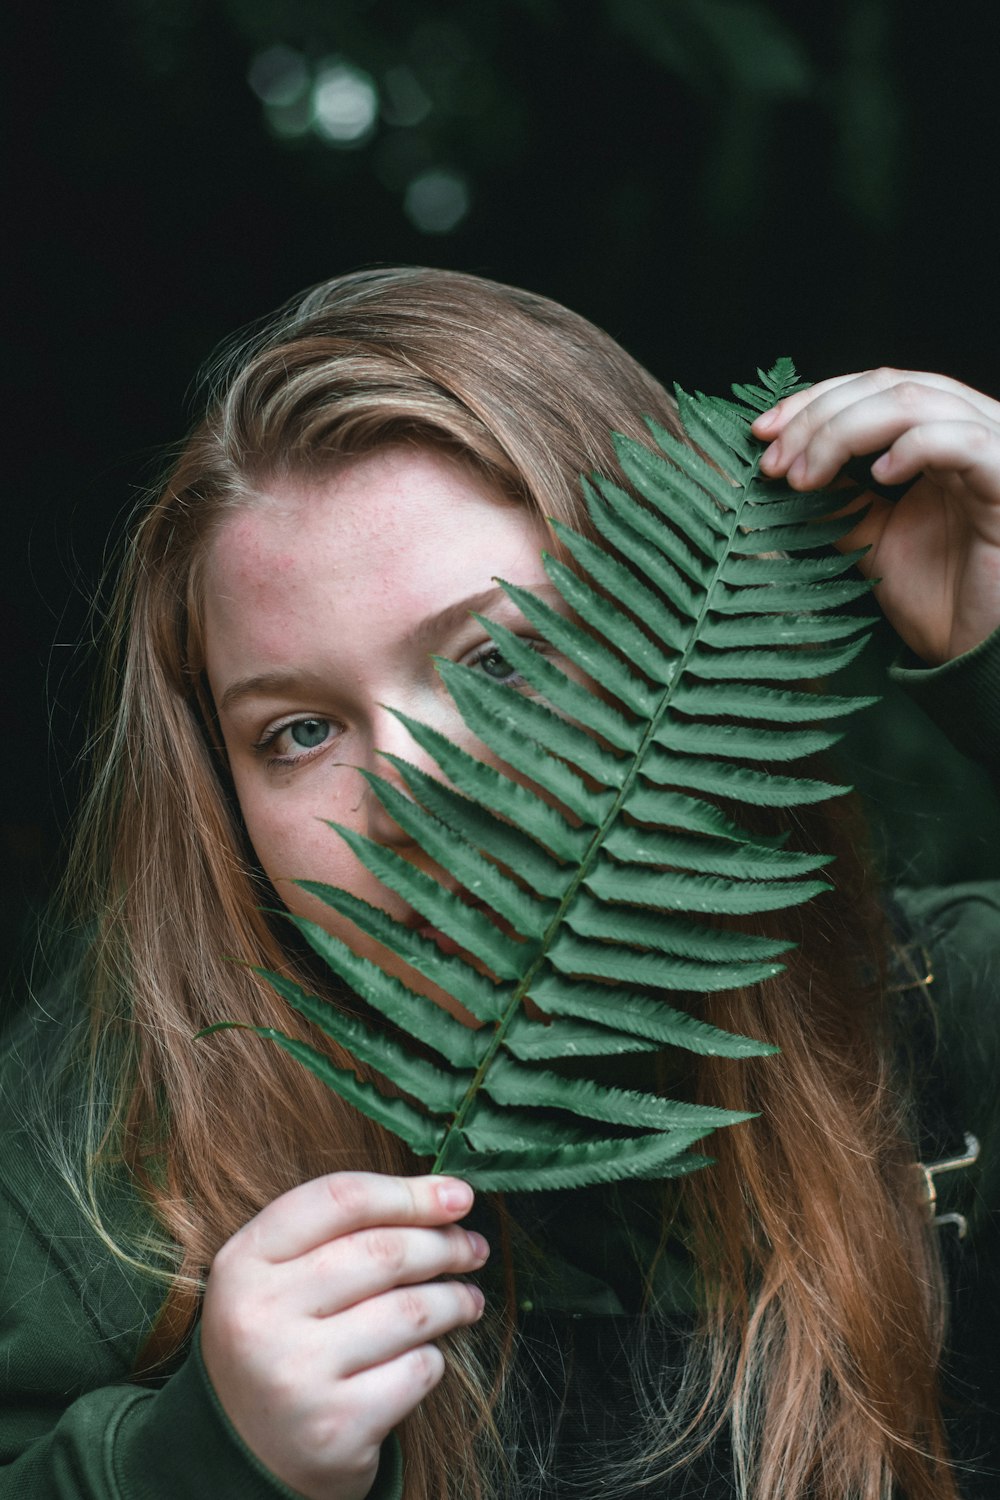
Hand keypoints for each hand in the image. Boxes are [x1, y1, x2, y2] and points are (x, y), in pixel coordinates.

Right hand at [200, 1173, 488, 1499]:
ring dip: (454, 1300)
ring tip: (467, 1300)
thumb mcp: (278, 1275)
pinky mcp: (335, 1428)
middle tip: (473, 1248)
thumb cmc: (282, 1340)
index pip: (341, 1199)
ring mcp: (296, 1375)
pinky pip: (416, 1371)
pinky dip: (433, 1359)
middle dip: (444, 1245)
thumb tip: (446, 1197)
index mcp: (244, 1261)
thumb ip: (340, 1229)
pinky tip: (427, 1356)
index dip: (410, 1192)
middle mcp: (261, 1315)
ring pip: (410, 1311)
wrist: (242, 1456)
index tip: (459, 1195)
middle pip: (383, 1252)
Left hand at [751, 368, 999, 663]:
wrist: (978, 653)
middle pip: (890, 385)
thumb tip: (786, 465)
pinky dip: (914, 446)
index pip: (874, 389)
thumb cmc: (940, 600)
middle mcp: (972, 432)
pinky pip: (963, 441)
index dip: (815, 401)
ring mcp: (995, 451)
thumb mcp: (870, 539)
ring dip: (845, 431)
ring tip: (806, 476)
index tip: (761, 433)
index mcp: (941, 438)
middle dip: (819, 417)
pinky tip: (879, 474)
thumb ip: (839, 499)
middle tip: (775, 461)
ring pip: (918, 402)